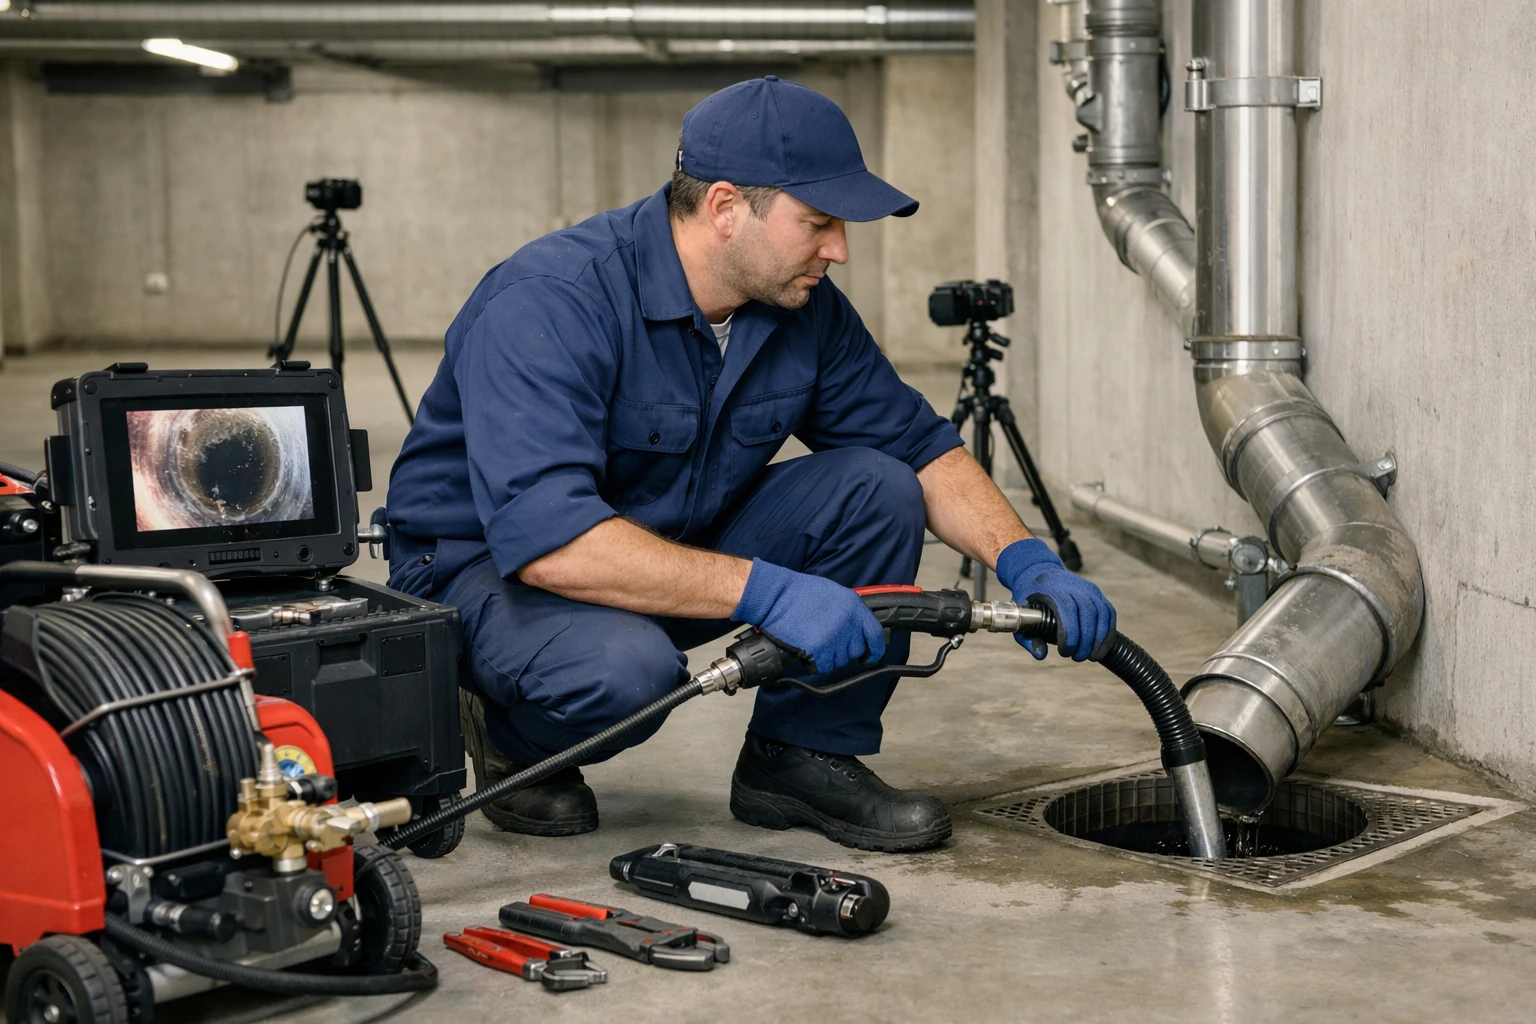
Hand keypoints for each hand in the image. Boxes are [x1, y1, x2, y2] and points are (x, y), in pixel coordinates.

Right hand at [731, 559, 886, 674]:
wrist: (775, 597)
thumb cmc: (799, 594)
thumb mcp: (833, 594)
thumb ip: (848, 611)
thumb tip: (856, 630)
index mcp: (854, 606)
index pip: (875, 634)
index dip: (875, 649)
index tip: (871, 656)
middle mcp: (848, 623)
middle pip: (855, 651)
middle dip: (842, 650)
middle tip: (826, 641)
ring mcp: (834, 638)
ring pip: (838, 661)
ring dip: (826, 656)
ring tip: (811, 639)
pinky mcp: (819, 651)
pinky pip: (822, 667)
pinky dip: (814, 663)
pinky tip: (805, 649)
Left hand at [994, 538, 1115, 661]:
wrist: (1038, 573)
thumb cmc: (1029, 599)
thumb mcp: (1021, 616)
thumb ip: (1028, 638)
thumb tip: (1041, 655)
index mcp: (1053, 588)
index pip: (1067, 609)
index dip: (1070, 633)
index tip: (1065, 651)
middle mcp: (1073, 586)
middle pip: (1087, 613)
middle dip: (1086, 640)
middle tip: (1078, 657)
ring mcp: (1088, 588)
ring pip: (1101, 613)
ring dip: (1100, 638)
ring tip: (1091, 656)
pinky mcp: (1097, 593)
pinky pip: (1108, 612)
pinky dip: (1108, 632)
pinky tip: (1102, 648)